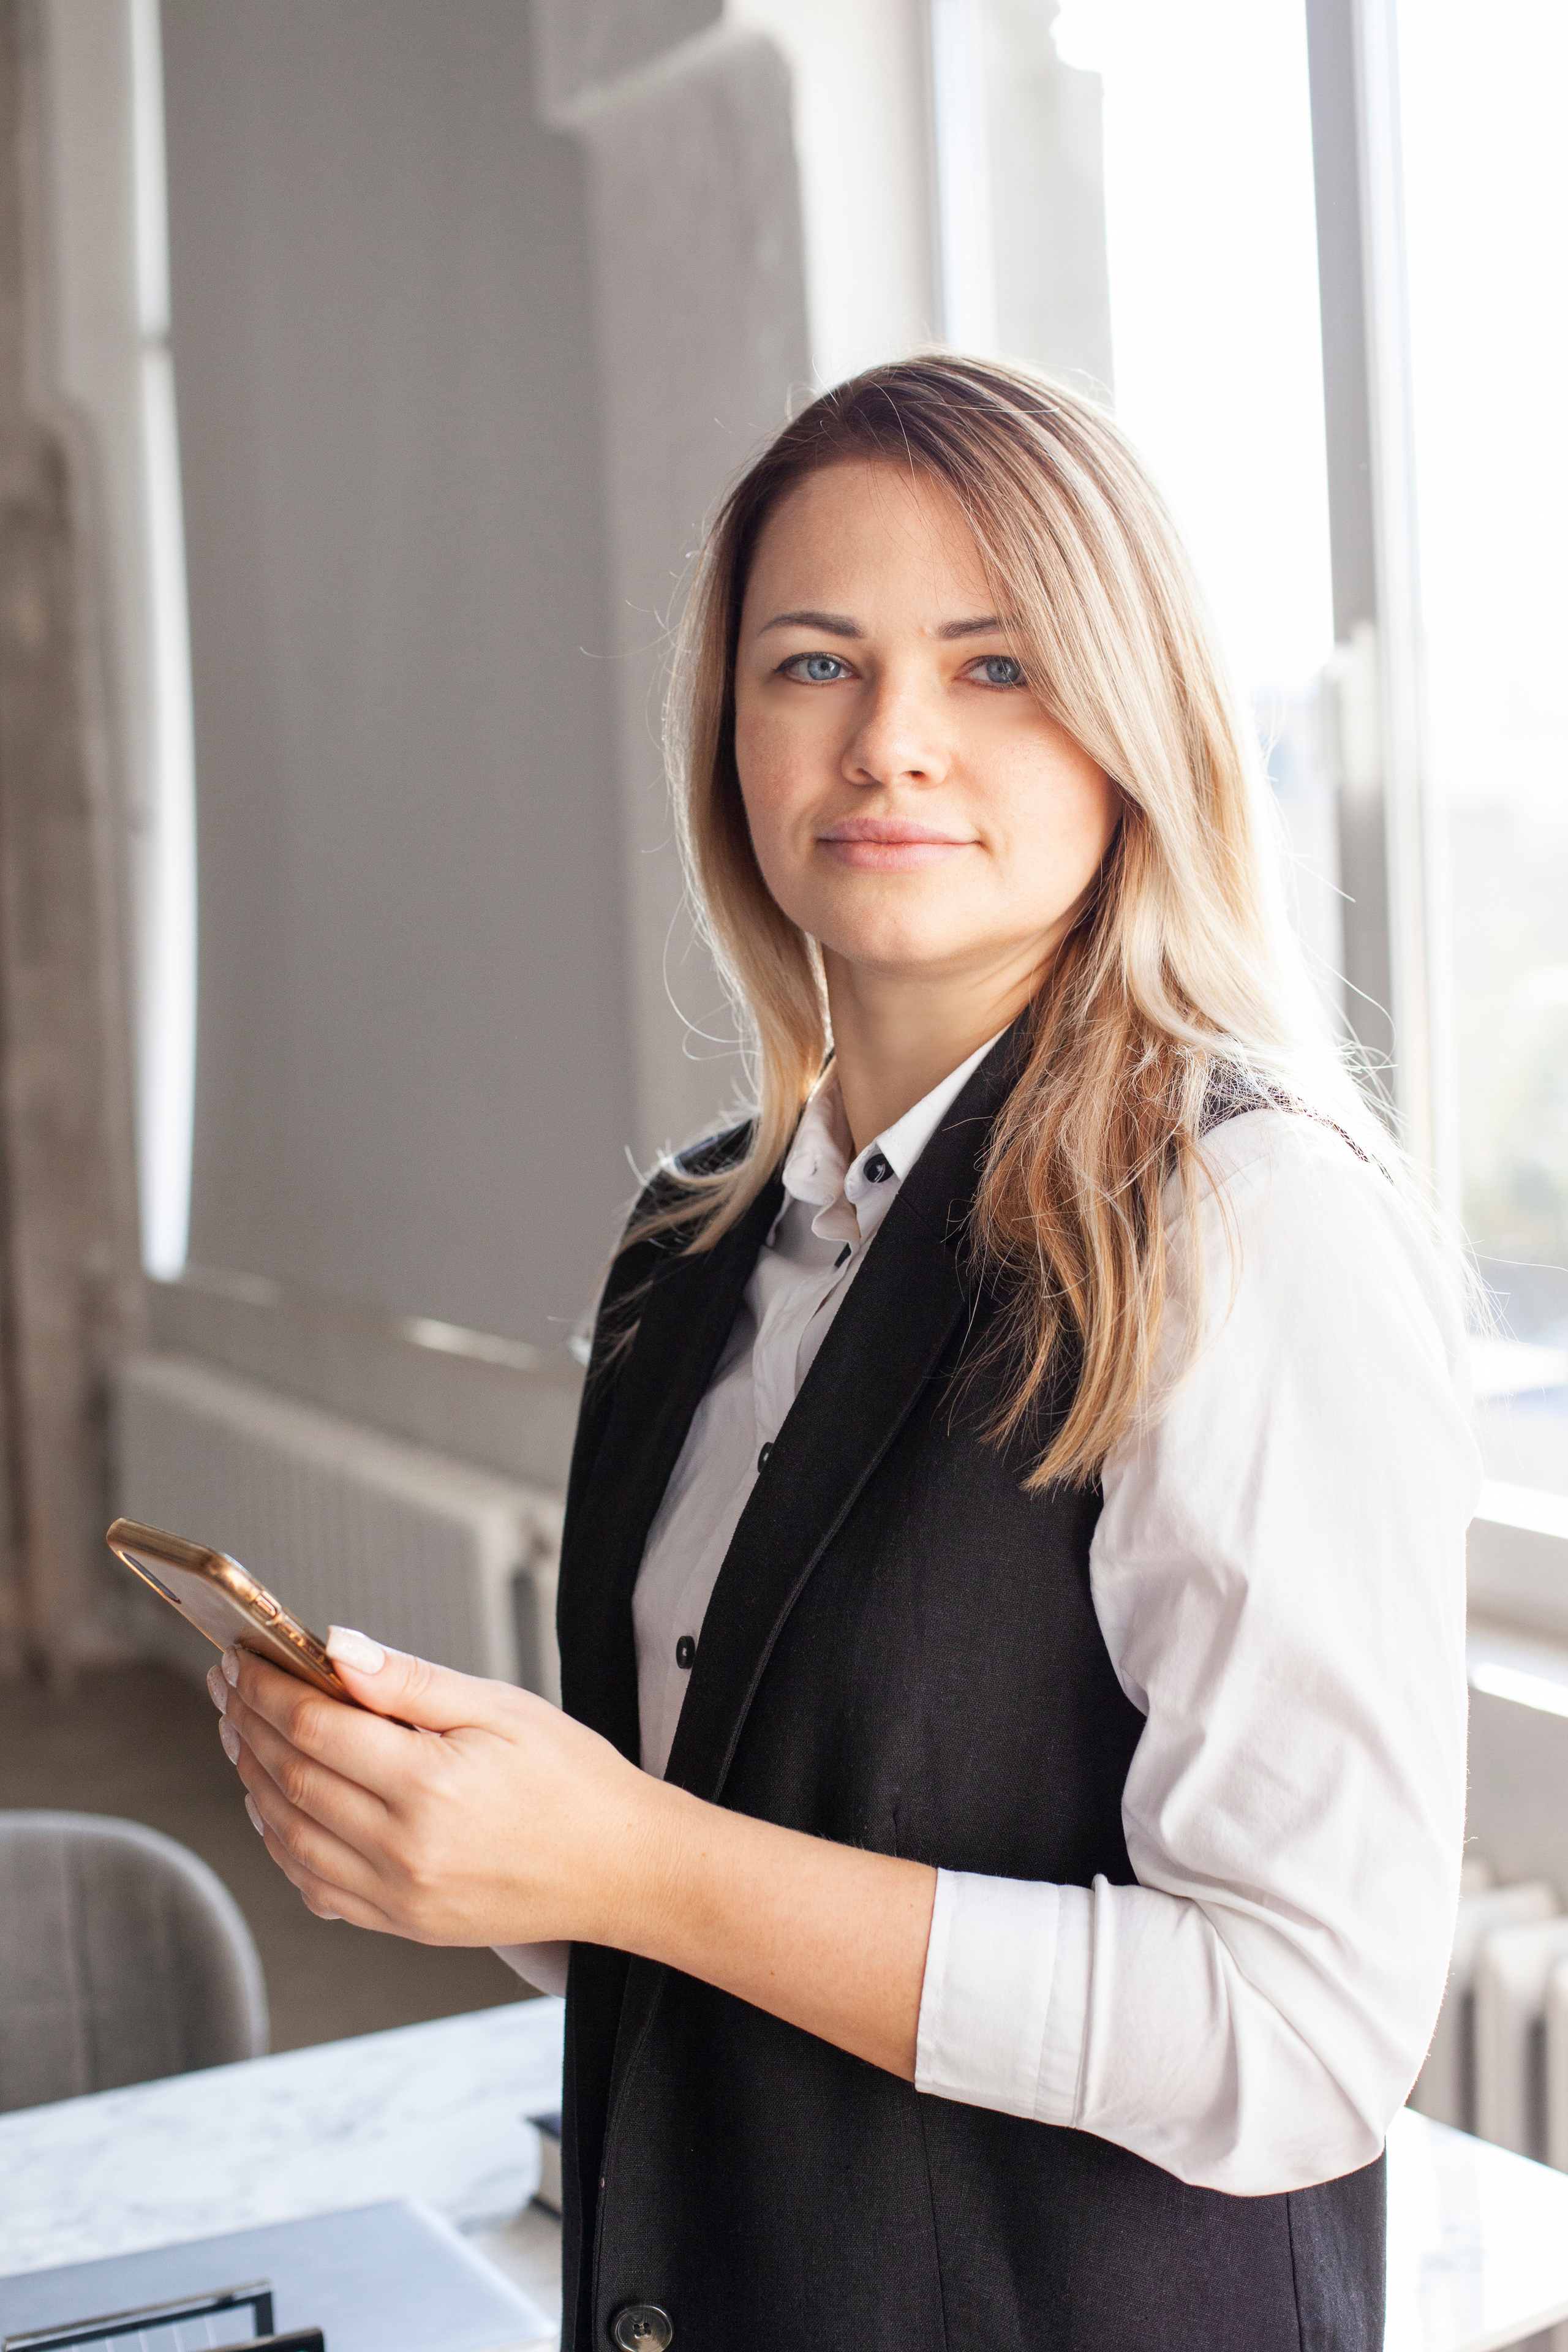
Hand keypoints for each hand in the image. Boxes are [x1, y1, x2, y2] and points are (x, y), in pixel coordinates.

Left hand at [207, 1626, 937, 2077]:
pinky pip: (314, 1888)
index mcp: (431, 1785)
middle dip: (248, 1725)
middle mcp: (405, 1849)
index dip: (267, 1688)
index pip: (315, 1729)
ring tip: (240, 1734)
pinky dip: (279, 1845)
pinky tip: (273, 1808)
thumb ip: (412, 1682)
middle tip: (228, 1684)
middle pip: (289, 1780)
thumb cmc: (575, 1780)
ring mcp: (399, 1897)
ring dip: (252, 1781)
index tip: (243, 1657)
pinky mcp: (403, 1926)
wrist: (626, 1869)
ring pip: (288, 1837)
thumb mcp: (502, 1707)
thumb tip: (336, 1647)